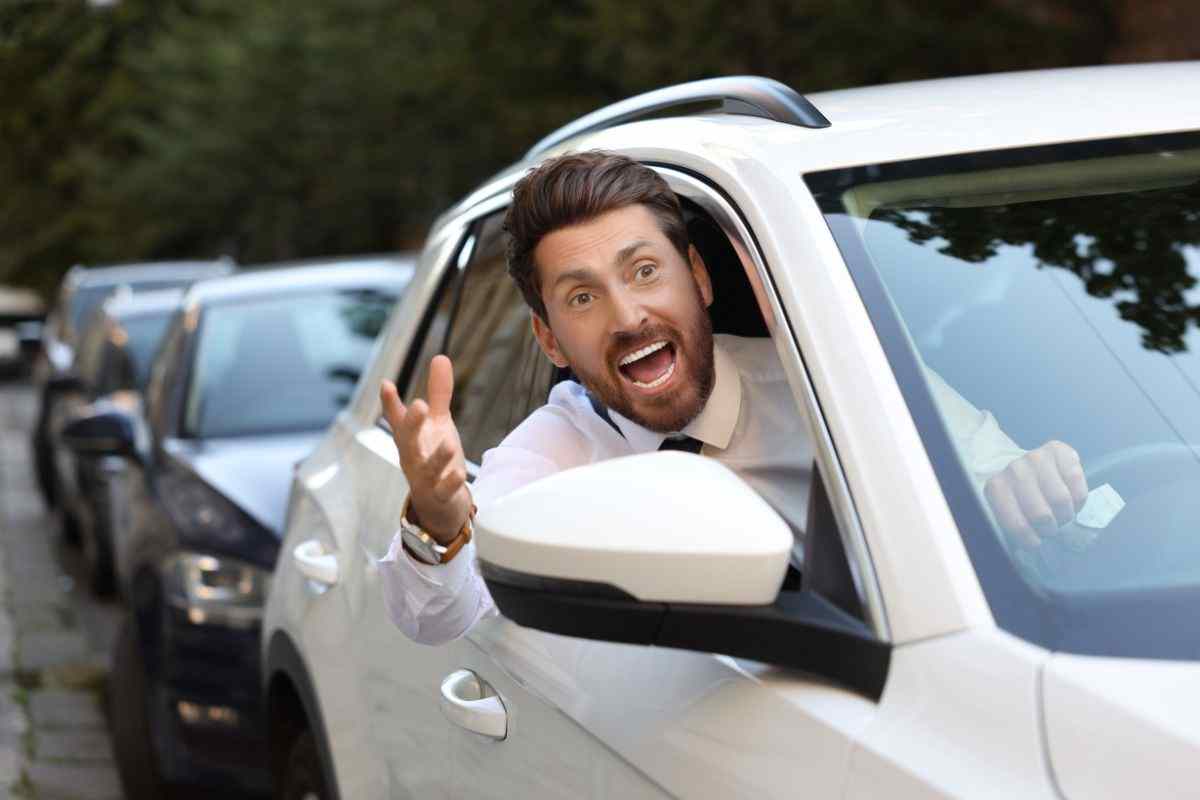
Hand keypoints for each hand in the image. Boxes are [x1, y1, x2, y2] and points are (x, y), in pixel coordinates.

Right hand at [379, 355, 470, 543]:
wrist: (440, 505)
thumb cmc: (435, 458)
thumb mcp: (439, 423)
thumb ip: (439, 393)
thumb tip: (440, 356)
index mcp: (410, 438)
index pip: (396, 419)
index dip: (390, 402)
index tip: (386, 383)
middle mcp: (413, 457)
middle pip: (407, 441)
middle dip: (411, 424)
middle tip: (419, 405)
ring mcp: (425, 479)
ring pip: (426, 468)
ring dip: (436, 457)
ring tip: (449, 444)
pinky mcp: (440, 496)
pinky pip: (444, 491)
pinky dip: (450, 483)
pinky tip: (460, 473)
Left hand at [984, 440, 1087, 548]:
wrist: (1029, 469)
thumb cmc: (1019, 499)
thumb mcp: (1009, 515)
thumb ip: (1014, 531)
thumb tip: (1026, 555)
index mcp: (996, 488)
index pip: (1017, 525)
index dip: (1031, 541)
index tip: (1034, 542)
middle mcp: (1014, 469)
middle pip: (1043, 515)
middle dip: (1050, 528)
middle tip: (1048, 525)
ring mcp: (1036, 457)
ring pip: (1063, 501)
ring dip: (1065, 514)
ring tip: (1058, 512)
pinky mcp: (1060, 451)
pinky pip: (1078, 485)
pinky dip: (1078, 499)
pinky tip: (1069, 497)